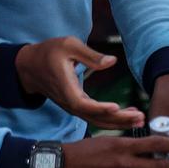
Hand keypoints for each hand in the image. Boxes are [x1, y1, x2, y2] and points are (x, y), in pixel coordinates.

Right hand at [16, 37, 144, 128]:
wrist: (30, 66)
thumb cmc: (48, 52)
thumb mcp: (68, 45)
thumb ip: (90, 55)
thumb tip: (112, 61)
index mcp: (66, 87)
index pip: (82, 104)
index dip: (99, 108)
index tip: (116, 107)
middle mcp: (69, 102)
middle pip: (94, 117)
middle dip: (117, 119)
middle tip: (139, 117)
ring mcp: (72, 106)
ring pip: (96, 120)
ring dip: (117, 122)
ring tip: (139, 120)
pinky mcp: (76, 106)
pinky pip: (94, 116)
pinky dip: (111, 118)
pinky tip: (127, 115)